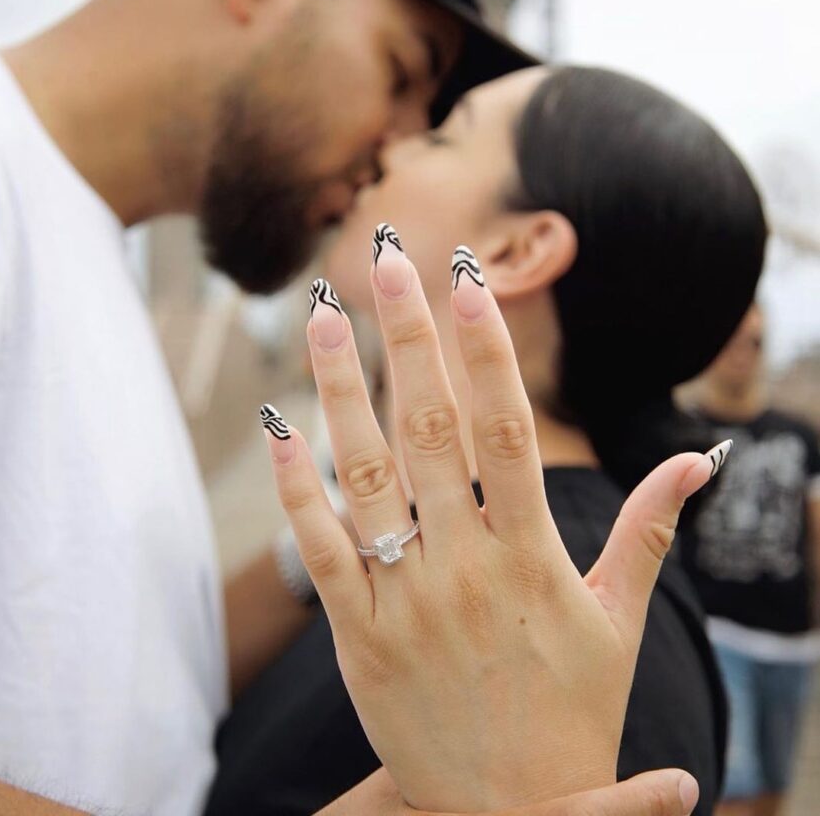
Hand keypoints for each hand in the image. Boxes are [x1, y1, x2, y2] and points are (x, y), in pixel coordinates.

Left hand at [262, 234, 726, 810]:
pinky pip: (317, 553)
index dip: (487, 352)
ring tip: (320, 317)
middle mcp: (462, 570)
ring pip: (364, 477)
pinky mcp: (356, 639)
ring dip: (338, 391)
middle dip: (407, 338)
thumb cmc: (572, 714)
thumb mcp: (620, 623)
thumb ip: (651, 534)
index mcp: (532, 559)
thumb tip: (697, 459)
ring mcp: (402, 602)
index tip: (469, 282)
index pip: (506, 432)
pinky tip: (278, 426)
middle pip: (429, 432)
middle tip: (386, 260)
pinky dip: (295, 489)